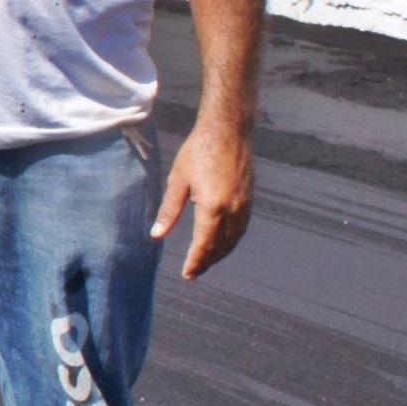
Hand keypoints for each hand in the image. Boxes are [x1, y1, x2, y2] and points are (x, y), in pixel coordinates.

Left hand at [153, 119, 252, 277]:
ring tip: (206, 261)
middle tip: (194, 273)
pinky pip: (241, 228)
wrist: (228, 131)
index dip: (196, 262)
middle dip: (207, 262)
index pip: (204, 245)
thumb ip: (170, 210)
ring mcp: (245, 205)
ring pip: (234, 240)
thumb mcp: (178, 180)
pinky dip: (231, 241)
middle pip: (221, 247)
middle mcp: (233, 210)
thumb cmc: (198, 151)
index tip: (187, 274)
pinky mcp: (249, 199)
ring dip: (220, 254)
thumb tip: (156, 234)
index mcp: (213, 208)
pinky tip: (222, 243)